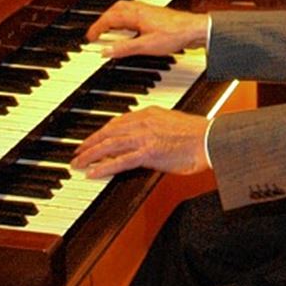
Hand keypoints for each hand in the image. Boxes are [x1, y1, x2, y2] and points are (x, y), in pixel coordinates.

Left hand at [71, 107, 209, 178]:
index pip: (118, 121)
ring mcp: (145, 137)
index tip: (93, 139)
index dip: (102, 131)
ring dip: (90, 155)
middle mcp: (144, 122)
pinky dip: (104, 167)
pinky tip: (92, 173)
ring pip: (109, 145)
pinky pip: (120, 161)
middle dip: (89, 143)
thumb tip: (148, 139)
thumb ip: (156, 128)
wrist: (209, 139)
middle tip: (77, 152)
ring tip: (77, 164)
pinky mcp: (148, 153)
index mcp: (150, 113)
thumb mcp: (173, 123)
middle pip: (108, 131)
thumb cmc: (198, 134)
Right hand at [85, 0, 209, 58]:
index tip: (89, 38)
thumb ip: (124, 48)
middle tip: (96, 31)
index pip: (109, 18)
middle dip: (103, 19)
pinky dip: (125, 18)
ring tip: (108, 29)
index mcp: (135, 14)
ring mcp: (148, 10)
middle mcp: (140, 9)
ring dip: (114, 17)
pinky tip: (128, 28)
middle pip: (115, 9)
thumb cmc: (175, 35)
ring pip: (124, 9)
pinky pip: (133, 12)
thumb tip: (106, 51)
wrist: (194, 29)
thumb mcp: (146, 46)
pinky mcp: (154, 14)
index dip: (97, 28)